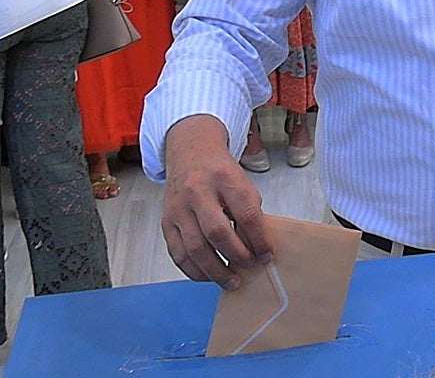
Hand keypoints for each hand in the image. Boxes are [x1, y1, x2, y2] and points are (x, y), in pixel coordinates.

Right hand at [161, 115, 272, 288]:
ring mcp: (179, 208)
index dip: (259, 239)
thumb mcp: (242, 182)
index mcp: (224, 178)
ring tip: (232, 281)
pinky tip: (208, 276)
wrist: (190, 153)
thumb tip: (257, 248)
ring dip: (216, 271)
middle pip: (217, 233)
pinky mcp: (167, 221)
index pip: (245, 214)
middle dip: (237, 256)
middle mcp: (198, 192)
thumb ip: (249, 211)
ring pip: (195, 248)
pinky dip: (194, 270)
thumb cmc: (220, 171)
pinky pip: (178, 253)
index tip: (267, 254)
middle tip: (250, 268)